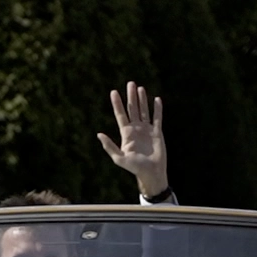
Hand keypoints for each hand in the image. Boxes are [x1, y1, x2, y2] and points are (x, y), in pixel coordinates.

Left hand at [96, 81, 168, 197]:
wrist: (151, 173)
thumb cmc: (134, 167)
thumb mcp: (119, 158)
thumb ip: (109, 146)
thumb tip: (99, 134)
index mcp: (126, 134)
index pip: (121, 115)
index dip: (117, 104)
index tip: (113, 92)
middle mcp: (136, 129)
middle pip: (132, 109)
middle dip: (131, 96)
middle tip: (130, 83)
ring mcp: (147, 130)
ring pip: (144, 111)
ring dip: (142, 99)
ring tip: (140, 88)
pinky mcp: (157, 132)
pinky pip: (157, 118)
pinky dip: (157, 109)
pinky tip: (156, 99)